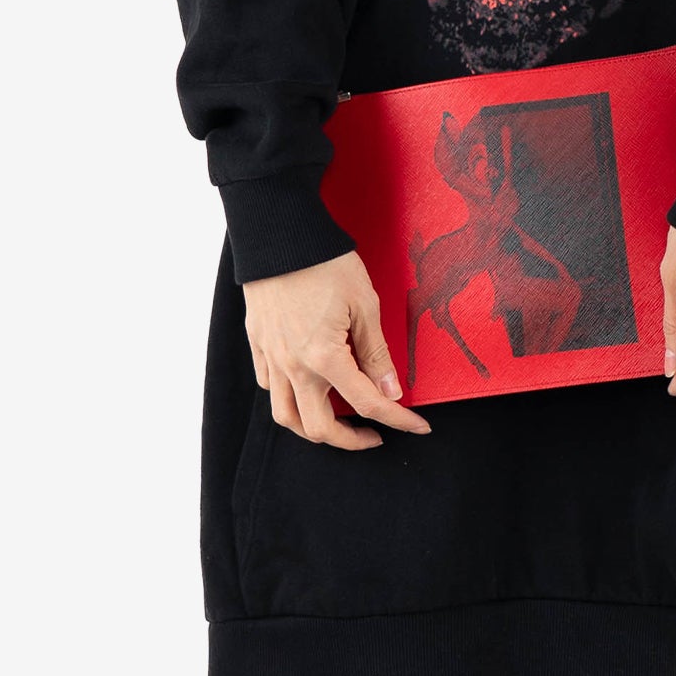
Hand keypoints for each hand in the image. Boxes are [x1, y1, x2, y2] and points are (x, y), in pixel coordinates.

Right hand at [243, 251, 432, 449]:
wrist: (279, 235)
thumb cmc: (324, 263)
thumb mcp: (365, 305)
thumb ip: (376, 354)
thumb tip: (390, 391)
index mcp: (324, 358)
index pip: (367, 405)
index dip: (398, 420)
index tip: (417, 426)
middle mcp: (293, 366)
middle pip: (319, 428)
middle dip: (350, 440)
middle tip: (374, 433)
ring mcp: (271, 357)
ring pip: (286, 416)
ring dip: (314, 428)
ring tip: (338, 421)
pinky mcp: (258, 344)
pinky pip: (269, 387)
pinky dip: (289, 399)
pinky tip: (308, 387)